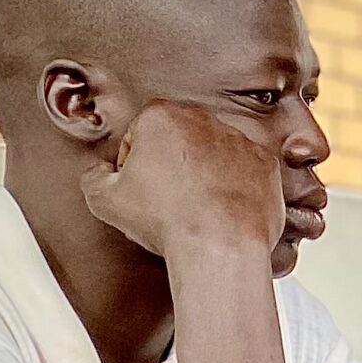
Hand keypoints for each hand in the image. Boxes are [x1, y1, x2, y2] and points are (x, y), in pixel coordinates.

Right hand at [81, 99, 285, 263]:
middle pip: (178, 141)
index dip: (135, 166)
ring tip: (198, 209)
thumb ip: (95, 178)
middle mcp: (204, 120)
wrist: (220, 246)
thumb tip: (101, 174)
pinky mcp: (266, 164)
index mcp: (161, 116)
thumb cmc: (168, 220)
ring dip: (205, 175)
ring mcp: (239, 141)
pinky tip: (225, 210)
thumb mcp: (105, 201)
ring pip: (213, 154)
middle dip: (171, 166)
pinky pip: (246, 172)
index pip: (139, 137)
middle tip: (168, 201)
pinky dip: (237, 187)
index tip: (141, 189)